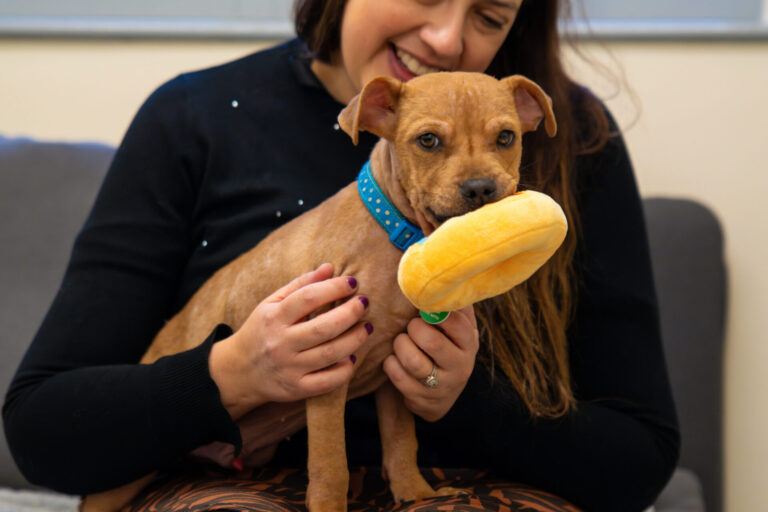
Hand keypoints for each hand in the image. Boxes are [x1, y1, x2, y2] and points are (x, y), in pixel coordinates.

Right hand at [209, 263, 370, 419]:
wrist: (240, 370)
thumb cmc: (263, 330)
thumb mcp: (273, 303)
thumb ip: (301, 285)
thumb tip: (330, 267)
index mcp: (274, 317)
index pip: (308, 298)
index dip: (334, 288)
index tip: (353, 282)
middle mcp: (281, 343)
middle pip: (323, 327)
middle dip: (350, 313)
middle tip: (364, 303)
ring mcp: (289, 368)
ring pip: (330, 354)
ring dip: (355, 339)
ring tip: (366, 327)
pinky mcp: (297, 388)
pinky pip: (328, 382)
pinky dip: (345, 369)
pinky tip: (351, 356)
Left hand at [382, 306, 478, 421]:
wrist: (441, 394)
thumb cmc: (444, 346)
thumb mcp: (455, 327)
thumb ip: (450, 303)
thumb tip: (438, 268)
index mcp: (470, 341)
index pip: (454, 321)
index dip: (432, 310)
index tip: (422, 307)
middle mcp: (461, 365)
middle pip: (431, 341)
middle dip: (412, 329)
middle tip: (410, 326)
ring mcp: (443, 386)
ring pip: (412, 360)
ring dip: (399, 346)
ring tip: (400, 341)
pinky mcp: (423, 400)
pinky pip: (397, 376)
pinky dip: (390, 364)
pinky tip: (393, 359)